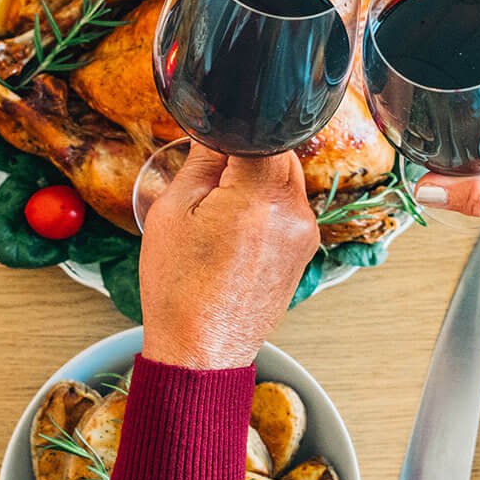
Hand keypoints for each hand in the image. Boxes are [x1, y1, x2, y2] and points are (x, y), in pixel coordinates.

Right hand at [139, 147, 319, 369]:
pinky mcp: (305, 251)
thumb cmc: (180, 289)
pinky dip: (265, 207)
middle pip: (278, 152)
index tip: (210, 145)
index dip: (230, 131)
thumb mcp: (174, 210)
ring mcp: (305, 233)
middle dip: (245, 155)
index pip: (259, 132)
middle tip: (210, 182)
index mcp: (261, 195)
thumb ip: (202, 161)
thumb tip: (217, 129)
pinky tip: (235, 232)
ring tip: (220, 213)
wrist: (201, 351)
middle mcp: (294, 211)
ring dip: (257, 180)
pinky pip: (289, 208)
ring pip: (285, 180)